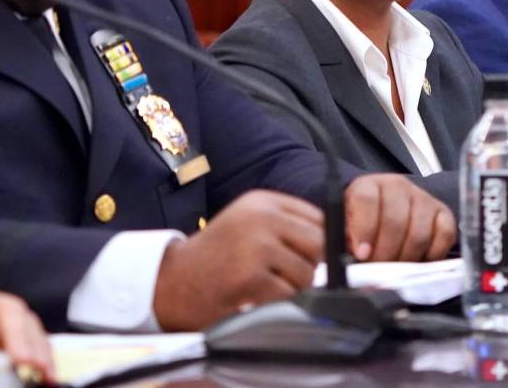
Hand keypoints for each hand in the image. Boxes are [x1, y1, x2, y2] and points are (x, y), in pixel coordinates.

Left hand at [0, 278, 53, 382]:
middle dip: (19, 335)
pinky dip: (43, 355)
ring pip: (28, 323)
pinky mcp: (13, 334)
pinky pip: (34, 339)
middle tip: (25, 361)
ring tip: (45, 371)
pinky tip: (49, 373)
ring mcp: (2, 316)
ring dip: (39, 347)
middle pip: (9, 308)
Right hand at [152, 190, 323, 329]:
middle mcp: (261, 218)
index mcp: (262, 201)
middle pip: (318, 244)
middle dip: (308, 266)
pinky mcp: (250, 278)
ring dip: (292, 289)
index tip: (306, 257)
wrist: (171, 282)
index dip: (319, 242)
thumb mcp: (247, 225)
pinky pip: (288, 296)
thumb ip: (286, 227)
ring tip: (261, 286)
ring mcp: (256, 246)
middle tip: (281, 277)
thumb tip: (336, 245)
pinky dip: (276, 305)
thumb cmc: (215, 257)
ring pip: (306, 274)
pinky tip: (253, 298)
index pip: (318, 218)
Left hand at [344, 174, 455, 261]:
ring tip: (394, 269)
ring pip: (419, 232)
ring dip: (406, 258)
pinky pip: (444, 235)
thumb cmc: (360, 224)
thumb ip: (344, 243)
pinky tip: (418, 261)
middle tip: (378, 270)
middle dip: (385, 253)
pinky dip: (433, 253)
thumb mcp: (344, 228)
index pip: (367, 201)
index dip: (364, 229)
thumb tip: (349, 266)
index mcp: (368, 186)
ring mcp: (422, 198)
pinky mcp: (442, 212)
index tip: (362, 254)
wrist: (382, 210)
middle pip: (395, 220)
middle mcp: (397, 186)